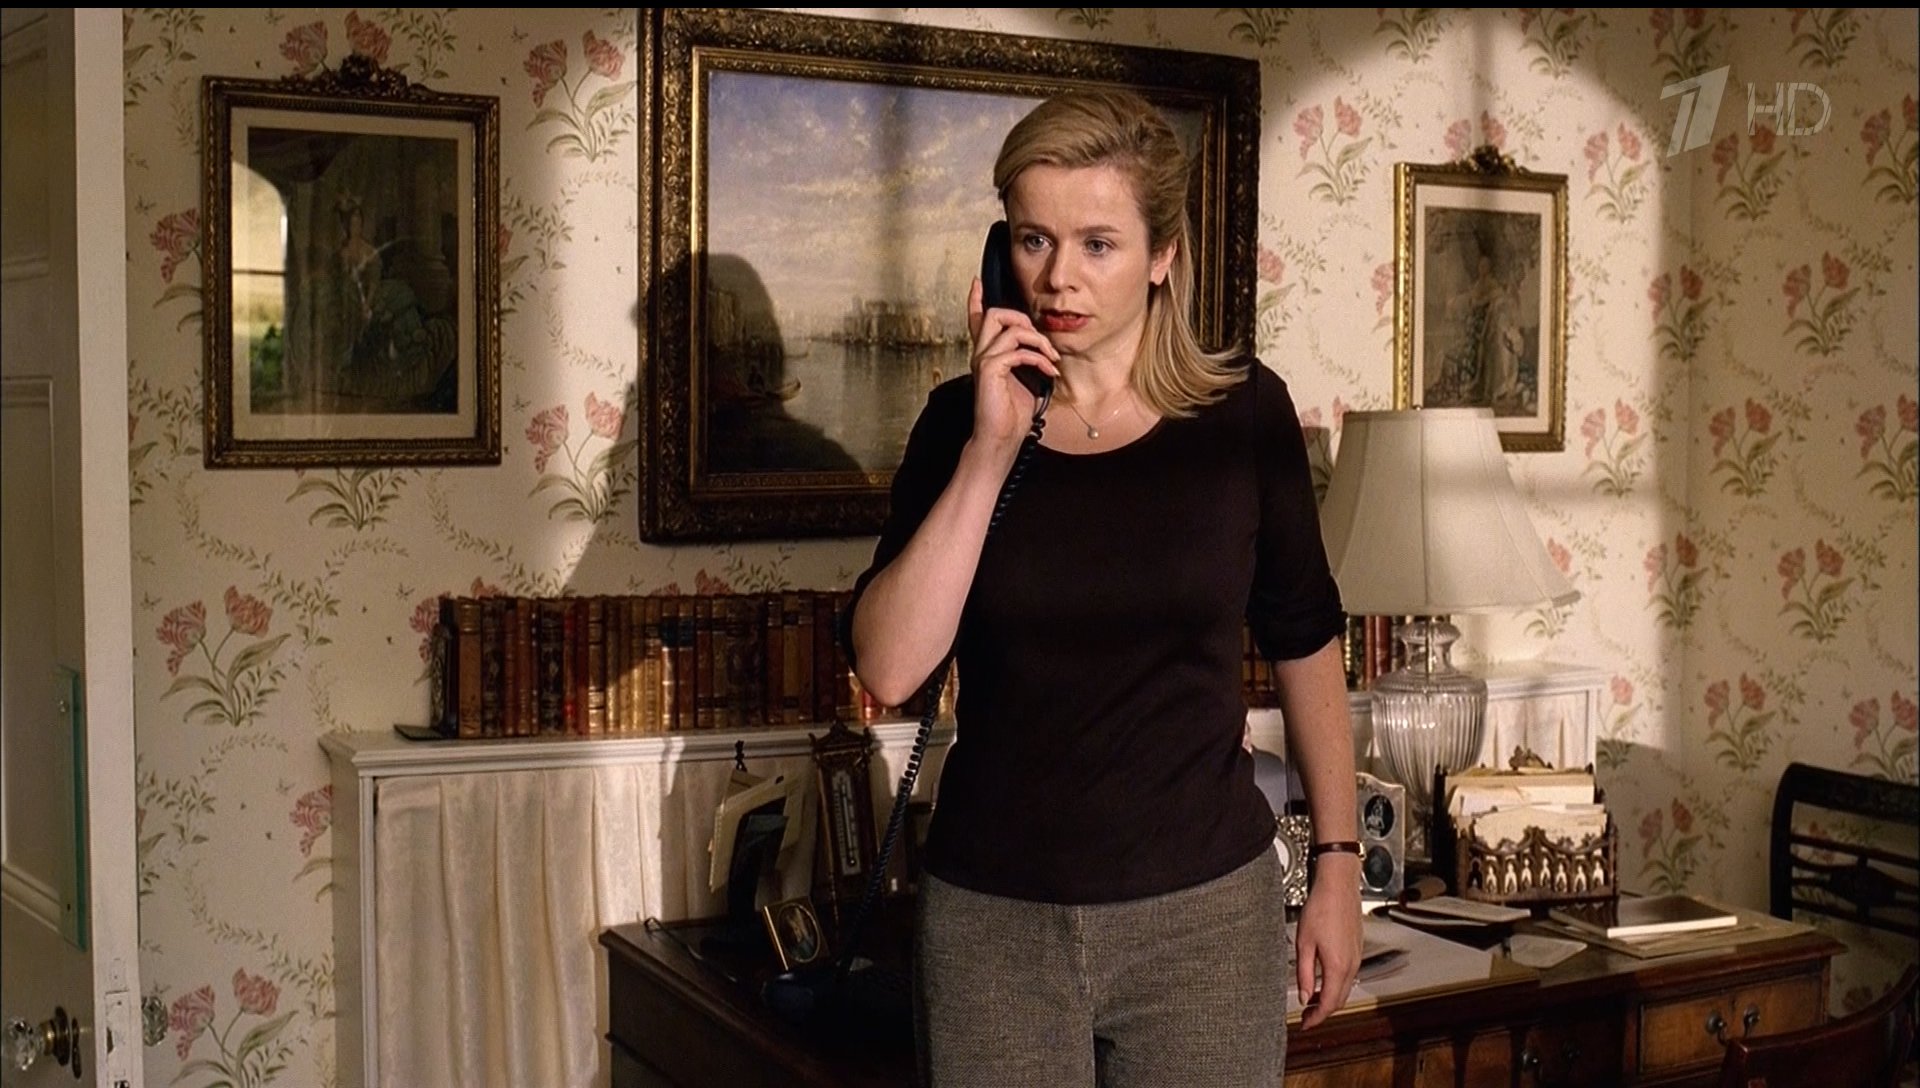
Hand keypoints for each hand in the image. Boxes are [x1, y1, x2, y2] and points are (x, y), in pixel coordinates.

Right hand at [966, 277, 1059, 447]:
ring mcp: (983, 361)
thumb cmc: (1012, 416)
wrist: (1001, 439)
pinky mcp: (990, 371)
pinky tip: (1049, 372)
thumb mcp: (1025, 382)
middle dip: (1023, 319)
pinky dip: (1038, 358)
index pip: (976, 320)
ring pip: (1008, 326)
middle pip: (995, 313)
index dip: (975, 299)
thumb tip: (1045, 352)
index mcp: (988, 355)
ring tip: (1051, 359)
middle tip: (1043, 341)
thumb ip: (1028, 362)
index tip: (976, 282)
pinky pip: (1017, 350)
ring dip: (1037, 339)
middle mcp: (981, 354)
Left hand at [1294, 856, 1361, 1029]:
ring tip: (1310, 999)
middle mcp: (1351, 964)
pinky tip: (1322, 980)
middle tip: (1305, 1015)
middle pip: (1340, 999)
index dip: (1317, 1018)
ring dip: (1329, 998)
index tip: (1305, 1024)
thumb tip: (1305, 996)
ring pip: (1345, 988)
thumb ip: (1305, 973)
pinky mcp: (1356, 948)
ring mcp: (1356, 956)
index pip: (1329, 1004)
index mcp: (1338, 966)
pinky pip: (1348, 975)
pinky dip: (1336, 984)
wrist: (1338, 886)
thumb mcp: (1304, 943)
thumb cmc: (1321, 908)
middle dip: (1323, 1011)